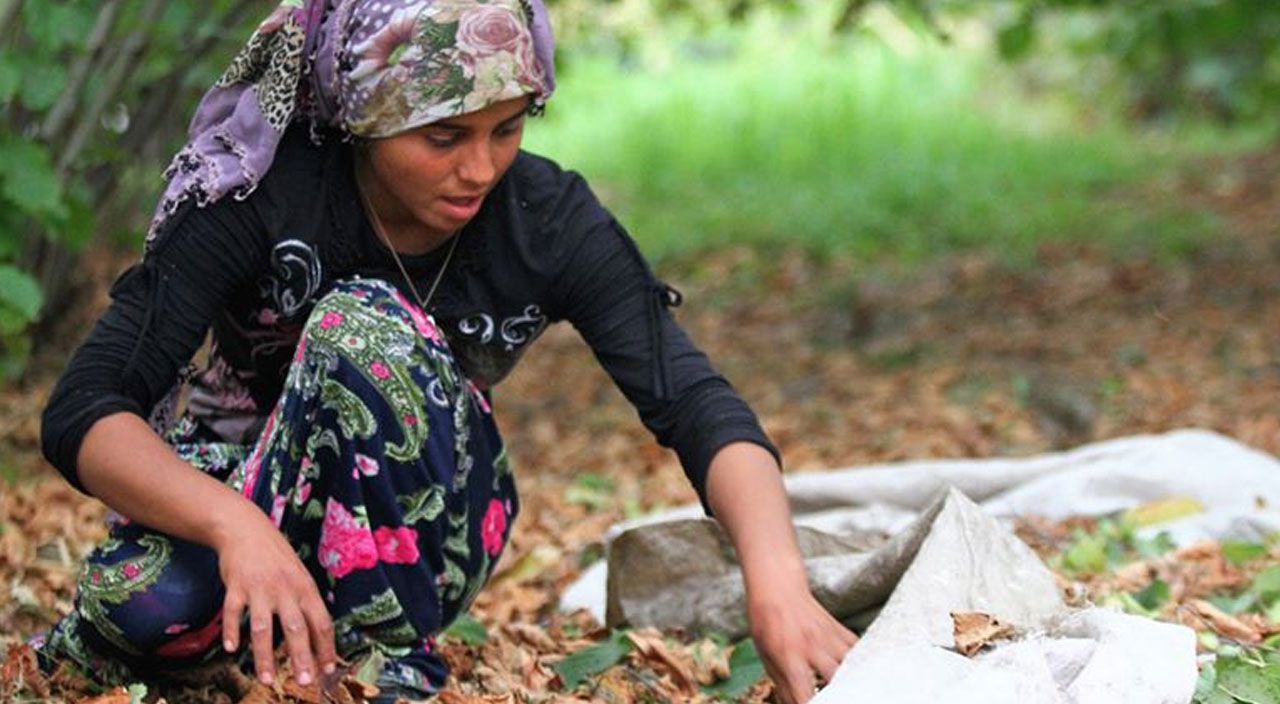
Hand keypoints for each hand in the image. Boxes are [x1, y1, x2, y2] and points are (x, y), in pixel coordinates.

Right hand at [214, 509, 336, 685]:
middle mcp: (285, 589)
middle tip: (305, 682)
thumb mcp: (299, 576)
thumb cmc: (276, 557)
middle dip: (302, 657)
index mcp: (305, 588)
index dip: (326, 647)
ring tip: (268, 679)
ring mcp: (260, 588)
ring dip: (265, 656)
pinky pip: (232, 612)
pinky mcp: (235, 586)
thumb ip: (305, 604)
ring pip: (263, 627)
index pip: (322, 622)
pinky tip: (230, 648)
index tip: (327, 670)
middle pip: (296, 629)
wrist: (246, 528)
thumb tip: (316, 637)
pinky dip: (230, 630)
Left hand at [747, 588, 857, 703]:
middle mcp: (812, 645)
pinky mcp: (839, 629)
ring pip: (853, 663)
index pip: (803, 692)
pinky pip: (858, 650)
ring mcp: (829, 636)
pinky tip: (860, 672)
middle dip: (839, 695)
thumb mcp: (765, 655)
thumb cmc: (766, 622)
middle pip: (836, 678)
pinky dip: (862, 663)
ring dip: (854, 679)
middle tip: (837, 698)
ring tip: (853, 690)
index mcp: (788, 654)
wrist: (777, 586)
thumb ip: (782, 685)